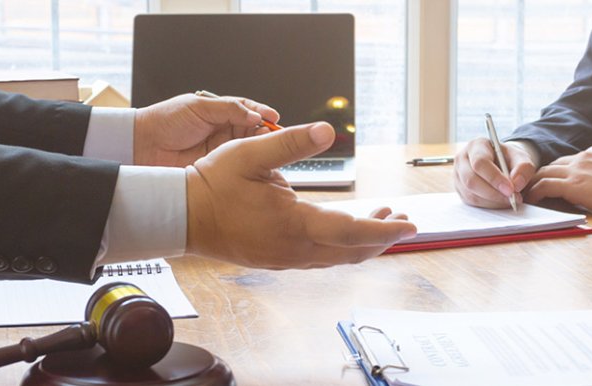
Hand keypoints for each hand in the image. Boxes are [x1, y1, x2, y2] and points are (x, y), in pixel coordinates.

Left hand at [133, 93, 279, 166]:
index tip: (274, 117)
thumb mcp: (198, 107)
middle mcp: (222, 130)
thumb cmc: (166, 120)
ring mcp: (219, 149)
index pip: (248, 110)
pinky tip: (254, 162)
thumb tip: (253, 115)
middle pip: (252, 129)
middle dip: (265, 130)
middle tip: (273, 134)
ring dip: (258, 146)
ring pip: (247, 147)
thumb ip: (228, 109)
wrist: (143, 145)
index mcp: (219, 111)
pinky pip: (235, 164)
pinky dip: (247, 162)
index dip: (262, 113)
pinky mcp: (215, 167)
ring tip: (265, 147)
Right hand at [184, 122, 417, 268]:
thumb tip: (326, 129)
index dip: (385, 230)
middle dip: (381, 237)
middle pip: (352, 251)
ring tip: (379, 219)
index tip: (411, 224)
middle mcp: (294, 250)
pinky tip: (343, 231)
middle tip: (400, 218)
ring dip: (362, 242)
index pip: (353, 232)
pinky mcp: (276, 260)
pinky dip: (341, 247)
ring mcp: (285, 259)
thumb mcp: (251, 153)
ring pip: (337, 258)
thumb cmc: (212, 184)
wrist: (180, 215)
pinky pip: (320, 258)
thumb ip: (290, 142)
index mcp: (294, 225)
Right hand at [454, 138, 535, 207]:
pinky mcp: (460, 190)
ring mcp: (458, 176)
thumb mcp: (521, 157)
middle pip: (471, 180)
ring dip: (492, 201)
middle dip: (493, 193)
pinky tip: (500, 202)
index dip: (494, 178)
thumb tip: (516, 184)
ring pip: (471, 194)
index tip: (510, 189)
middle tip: (512, 198)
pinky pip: (471, 202)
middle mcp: (462, 160)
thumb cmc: (509, 159)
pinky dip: (488, 205)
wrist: (501, 163)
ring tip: (509, 200)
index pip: (479, 163)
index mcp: (476, 146)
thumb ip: (523, 168)